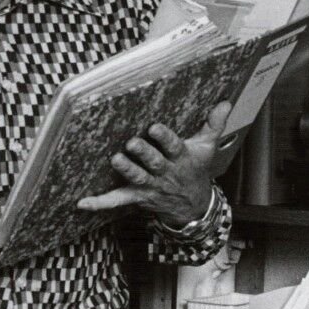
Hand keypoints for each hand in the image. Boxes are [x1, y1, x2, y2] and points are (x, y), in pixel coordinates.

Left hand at [77, 101, 231, 228]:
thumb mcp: (207, 148)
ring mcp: (150, 186)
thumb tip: (225, 102)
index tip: (154, 127)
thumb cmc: (195, 170)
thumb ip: (214, 124)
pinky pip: (118, 200)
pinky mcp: (138, 197)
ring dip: (126, 170)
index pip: (174, 147)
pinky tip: (83, 202)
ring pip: (137, 178)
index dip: (164, 138)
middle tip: (131, 143)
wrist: (192, 207)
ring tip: (115, 160)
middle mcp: (165, 173)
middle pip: (154, 163)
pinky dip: (101, 202)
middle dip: (144, 154)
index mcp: (181, 159)